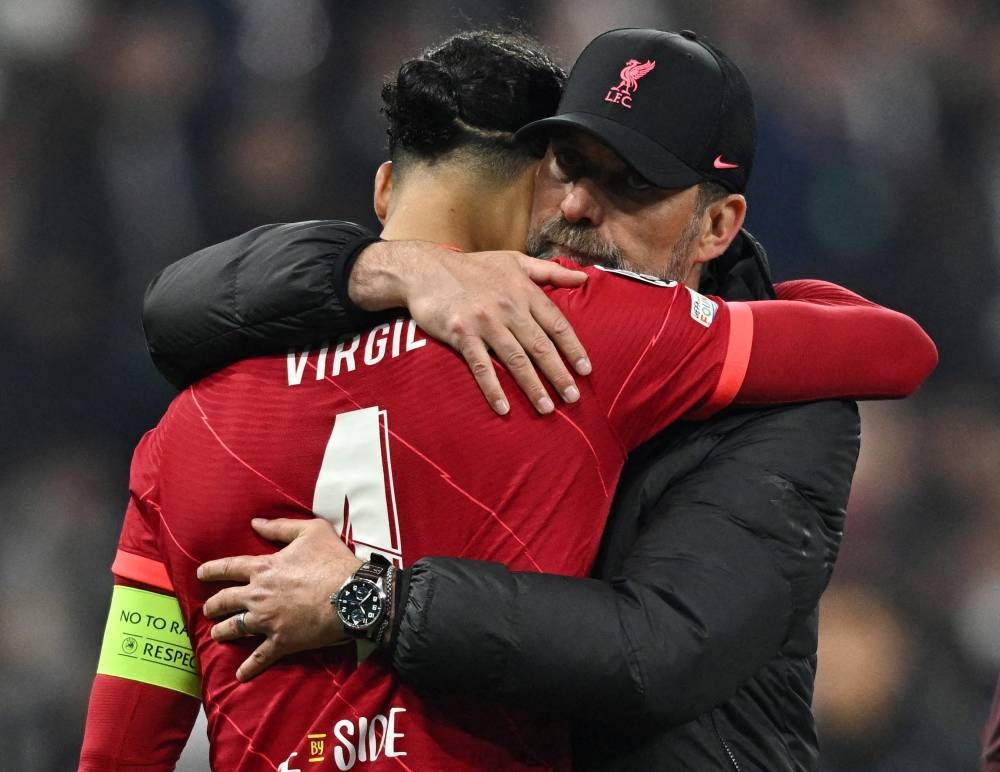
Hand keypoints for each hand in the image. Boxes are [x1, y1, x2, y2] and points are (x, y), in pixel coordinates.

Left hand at [197, 517, 361, 681]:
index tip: (200, 574)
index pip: (229, 568)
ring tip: (216, 634)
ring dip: (222, 631)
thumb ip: (280, 527)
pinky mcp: (281, 641)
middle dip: (213, 605)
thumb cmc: (333, 560)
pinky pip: (260, 657)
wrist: (352, 594)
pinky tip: (240, 675)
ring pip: (235, 628)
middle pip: (225, 600)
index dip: (212, 570)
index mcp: (264, 568)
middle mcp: (259, 595)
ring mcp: (267, 620)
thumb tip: (255, 523)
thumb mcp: (311, 531)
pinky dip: (249, 667)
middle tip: (208, 609)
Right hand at [350, 242, 591, 414]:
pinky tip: (504, 408)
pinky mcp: (461, 334)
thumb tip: (585, 279)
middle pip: (540, 346)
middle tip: (572, 398)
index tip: (586, 371)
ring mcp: (484, 321)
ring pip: (515, 360)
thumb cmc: (473, 267)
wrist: (425, 269)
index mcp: (524, 290)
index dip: (573, 349)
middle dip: (559, 374)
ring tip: (547, 408)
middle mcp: (508, 307)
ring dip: (533, 387)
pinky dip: (493, 389)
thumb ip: (550, 271)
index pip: (557, 324)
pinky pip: (481, 367)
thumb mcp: (514, 261)